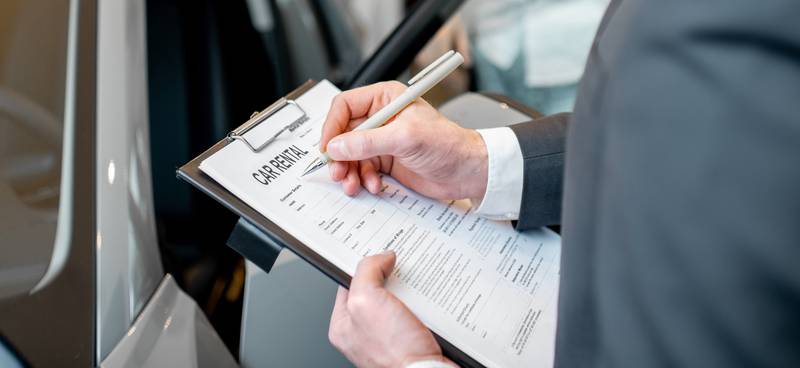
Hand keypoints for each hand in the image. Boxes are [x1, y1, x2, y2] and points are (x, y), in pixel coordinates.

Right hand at [320, 81, 487, 199]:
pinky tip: (374, 186)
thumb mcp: (405, 138)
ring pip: (351, 155)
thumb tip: (338, 146)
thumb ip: (368, 142)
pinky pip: (363, 170)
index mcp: (386, 99)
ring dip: (349, 171)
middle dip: (339, 155)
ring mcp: (383, 141)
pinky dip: (363, 180)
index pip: (345, 106)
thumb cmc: (448, 144)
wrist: (468, 172)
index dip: (332, 126)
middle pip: (344, 134)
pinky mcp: (387, 161)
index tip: (328, 147)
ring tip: (352, 184)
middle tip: (337, 172)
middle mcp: (382, 118)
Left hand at [328, 251, 454, 367]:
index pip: (349, 283)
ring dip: (413, 291)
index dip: (363, 265)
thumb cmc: (394, 354)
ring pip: (402, 300)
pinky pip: (421, 313)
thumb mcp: (366, 301)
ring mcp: (391, 337)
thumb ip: (366, 272)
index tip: (377, 253)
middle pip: (378, 289)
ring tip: (419, 290)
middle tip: (401, 269)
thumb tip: (380, 257)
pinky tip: (432, 304)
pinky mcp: (414, 340)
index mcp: (344, 325)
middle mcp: (365, 332)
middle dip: (391, 277)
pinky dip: (429, 305)